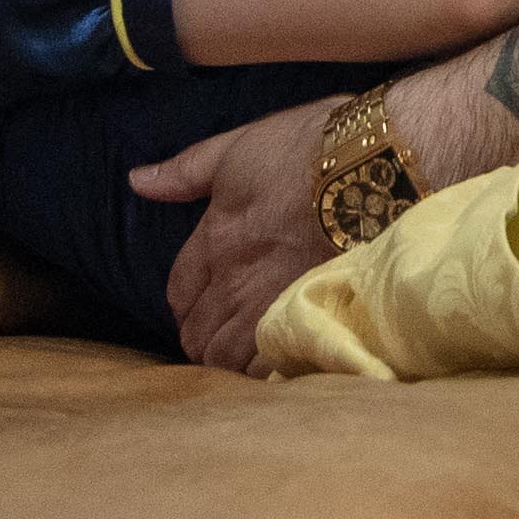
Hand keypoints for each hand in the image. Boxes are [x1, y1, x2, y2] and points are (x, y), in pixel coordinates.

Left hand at [132, 93, 340, 371]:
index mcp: (214, 239)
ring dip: (229, 360)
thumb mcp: (239, 147)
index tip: (202, 304)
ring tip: (247, 353)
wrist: (382, 162)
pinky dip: (265, 372)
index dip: (187, 304)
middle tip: (223, 333)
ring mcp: (271, 305)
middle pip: (198, 334)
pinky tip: (276, 362)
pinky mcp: (310, 321)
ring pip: (226, 359)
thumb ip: (186, 171)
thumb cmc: (312, 147)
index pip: (180, 293)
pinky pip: (269, 369)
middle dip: (203, 338)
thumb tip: (137, 180)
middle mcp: (235, 281)